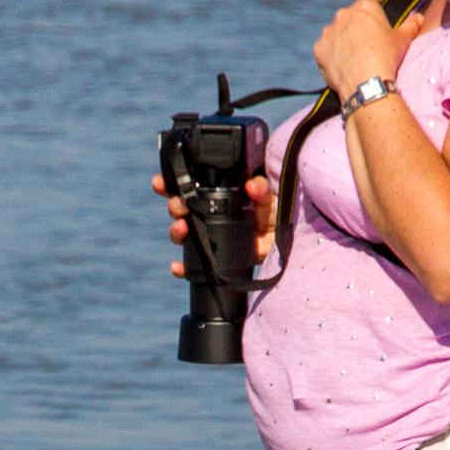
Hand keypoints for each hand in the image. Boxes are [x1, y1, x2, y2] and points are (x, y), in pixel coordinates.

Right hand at [155, 172, 279, 271]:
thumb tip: (252, 185)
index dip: (171, 183)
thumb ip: (262, 191)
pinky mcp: (216, 261)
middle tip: (178, 206)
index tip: (160, 182)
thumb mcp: (271, 200)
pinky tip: (177, 267)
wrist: (290, 246)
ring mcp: (210, 239)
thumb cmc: (278, 217)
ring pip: (183, 235)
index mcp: (219, 197)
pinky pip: (194, 266)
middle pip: (181, 210)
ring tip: (180, 229)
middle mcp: (209, 217)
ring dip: (176, 232)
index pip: (189, 187)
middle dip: (173, 207)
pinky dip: (182, 267)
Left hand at [314, 0, 416, 103]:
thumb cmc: (387, 57)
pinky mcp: (319, 48)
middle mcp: (344, 14)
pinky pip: (325, 48)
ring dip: (342, 39)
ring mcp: (329, 31)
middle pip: (350, 15)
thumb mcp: (403, 40)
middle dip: (356, 25)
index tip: (376, 17)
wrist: (367, 84)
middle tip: (367, 43)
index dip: (373, 6)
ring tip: (353, 57)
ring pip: (335, 31)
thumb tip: (419, 17)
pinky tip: (343, 65)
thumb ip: (411, 25)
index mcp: (365, 7)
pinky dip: (331, 54)